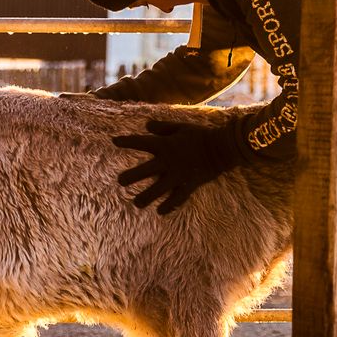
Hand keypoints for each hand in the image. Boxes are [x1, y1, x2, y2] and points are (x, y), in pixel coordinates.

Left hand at [113, 120, 242, 214]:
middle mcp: (167, 161)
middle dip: (130, 177)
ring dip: (146, 197)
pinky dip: (169, 206)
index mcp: (164, 145)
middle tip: (120, 182)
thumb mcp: (180, 127)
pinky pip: (177, 198)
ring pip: (157, 190)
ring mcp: (177, 175)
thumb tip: (147, 125)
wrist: (221, 147)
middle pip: (143, 171)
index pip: (141, 142)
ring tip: (136, 204)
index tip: (114, 141)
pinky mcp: (188, 184)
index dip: (126, 141)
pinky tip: (160, 212)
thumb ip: (163, 127)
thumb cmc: (200, 135)